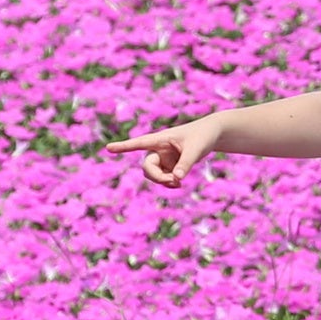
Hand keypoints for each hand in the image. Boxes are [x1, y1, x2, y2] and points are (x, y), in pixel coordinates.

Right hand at [105, 112, 230, 187]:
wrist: (212, 135)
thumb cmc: (203, 136)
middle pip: (147, 167)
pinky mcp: (169, 166)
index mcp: (160, 138)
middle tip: (172, 182)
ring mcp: (163, 158)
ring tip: (178, 183)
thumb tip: (176, 179)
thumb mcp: (196, 149)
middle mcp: (158, 149)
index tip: (108, 148)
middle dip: (157, 177)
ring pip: (153, 175)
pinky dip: (169, 183)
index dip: (124, 147)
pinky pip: (163, 179)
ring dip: (163, 182)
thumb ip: (186, 164)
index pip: (139, 143)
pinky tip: (179, 184)